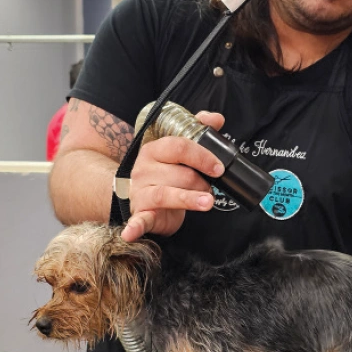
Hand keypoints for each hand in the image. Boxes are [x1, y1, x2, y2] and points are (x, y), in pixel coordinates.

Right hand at [120, 111, 225, 241]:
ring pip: (166, 194)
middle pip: (179, 174)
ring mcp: (140, 191)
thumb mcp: (179, 152)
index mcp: (155, 150)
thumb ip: (198, 131)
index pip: (179, 147)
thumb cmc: (166, 174)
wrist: (141, 197)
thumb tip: (217, 119)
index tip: (219, 168)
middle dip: (201, 182)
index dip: (202, 157)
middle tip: (209, 189)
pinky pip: (137, 220)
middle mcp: (144, 169)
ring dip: (190, 199)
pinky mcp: (140, 213)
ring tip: (207, 202)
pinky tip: (132, 233)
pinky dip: (134, 227)